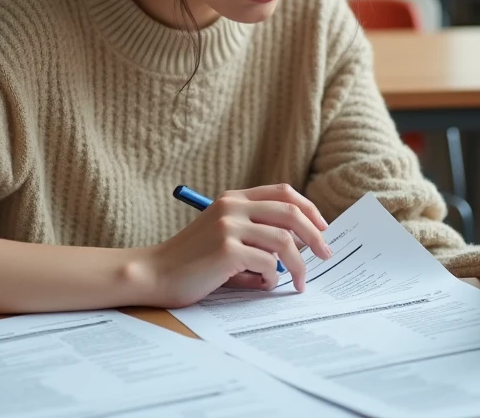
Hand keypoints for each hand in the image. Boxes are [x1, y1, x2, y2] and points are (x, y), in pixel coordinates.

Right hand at [140, 184, 333, 307]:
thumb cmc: (191, 261)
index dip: (309, 209)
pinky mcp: (227, 251)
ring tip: (299, 282)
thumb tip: (300, 247)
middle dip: (315, 235)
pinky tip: (263, 286)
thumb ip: (255, 234)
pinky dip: (272, 279)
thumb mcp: (223, 235)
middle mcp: (232, 207)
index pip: (283, 192)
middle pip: (291, 212)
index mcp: (233, 198)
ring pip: (284, 241)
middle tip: (325, 255)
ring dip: (299, 264)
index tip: (323, 228)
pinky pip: (267, 265)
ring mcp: (229, 227)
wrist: (154, 273)